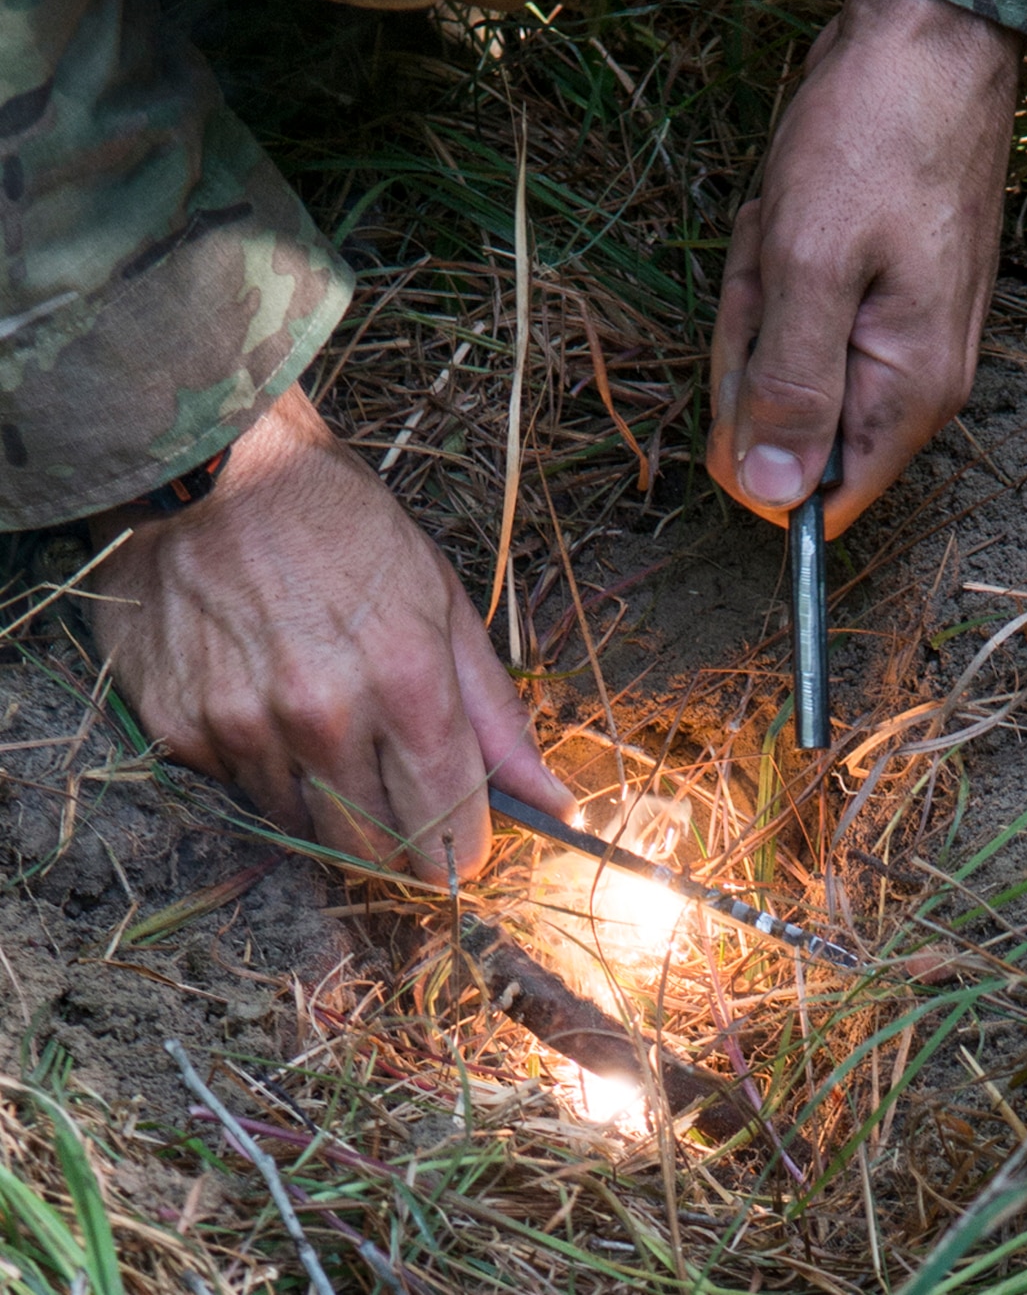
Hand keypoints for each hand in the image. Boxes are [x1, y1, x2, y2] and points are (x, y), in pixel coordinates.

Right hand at [86, 385, 574, 885]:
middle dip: (397, 846)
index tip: (464, 852)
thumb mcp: (445, 605)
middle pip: (370, 849)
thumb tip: (555, 804)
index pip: (446, 825)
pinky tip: (265, 708)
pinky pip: (233, 788)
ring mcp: (242, 726)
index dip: (460, 852)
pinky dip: (259, 769)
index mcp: (407, 684)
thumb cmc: (347, 529)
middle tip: (400, 806)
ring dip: (326, 805)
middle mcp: (323, 717)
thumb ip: (497, 717)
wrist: (216, 470)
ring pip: (299, 826)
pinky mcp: (175, 727)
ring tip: (328, 732)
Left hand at [708, 0, 1021, 535]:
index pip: (823, 502)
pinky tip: (797, 211)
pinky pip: (799, 315)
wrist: (928, 41)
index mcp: (907, 393)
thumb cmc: (876, 138)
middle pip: (790, 430)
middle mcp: (914, 382)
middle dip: (753, 346)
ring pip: (785, 363)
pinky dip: (779, 266)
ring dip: (762, 294)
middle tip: (773, 261)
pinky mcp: (881, 296)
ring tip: (789, 222)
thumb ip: (790, 389)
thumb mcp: (808, 264)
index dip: (758, 459)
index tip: (748, 369)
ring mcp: (900, 337)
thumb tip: (773, 497)